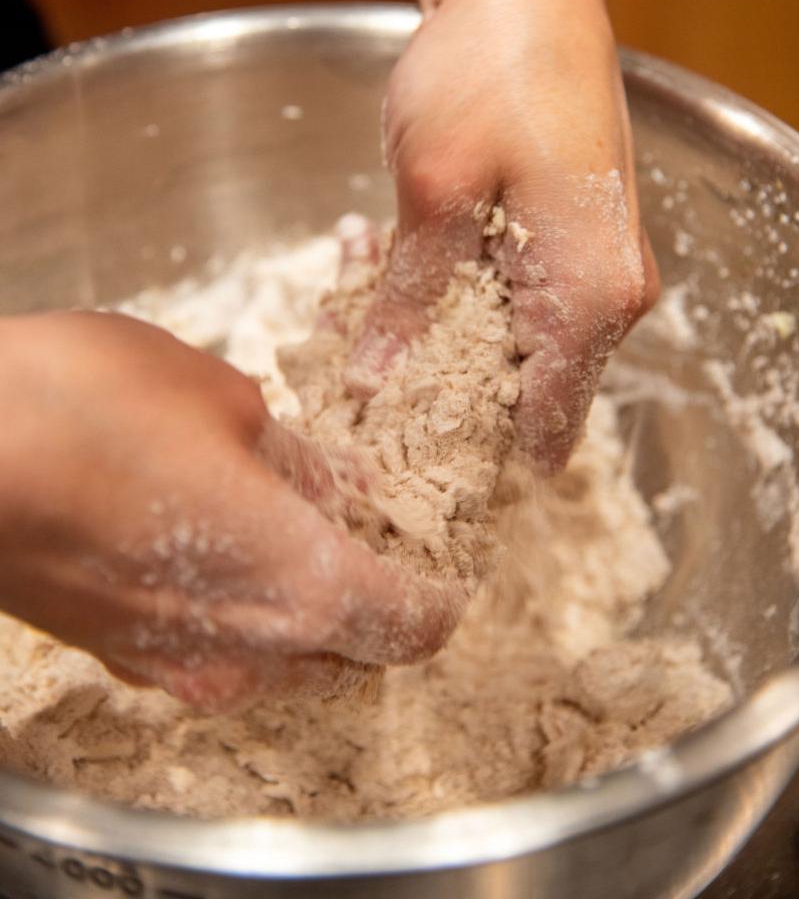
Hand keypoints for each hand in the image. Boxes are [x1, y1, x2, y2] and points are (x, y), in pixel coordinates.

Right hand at [0, 311, 461, 708]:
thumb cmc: (90, 409)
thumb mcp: (225, 401)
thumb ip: (300, 458)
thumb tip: (344, 484)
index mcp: (300, 587)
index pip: (410, 627)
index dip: (438, 593)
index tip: (438, 557)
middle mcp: (248, 653)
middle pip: (350, 652)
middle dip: (372, 596)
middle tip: (367, 524)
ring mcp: (179, 668)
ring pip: (284, 657)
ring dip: (306, 604)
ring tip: (288, 521)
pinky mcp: (123, 658)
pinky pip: (219, 651)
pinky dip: (244, 609)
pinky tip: (219, 538)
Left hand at [347, 0, 659, 471]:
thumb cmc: (491, 69)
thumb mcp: (435, 191)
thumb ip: (410, 301)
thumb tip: (377, 387)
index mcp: (592, 299)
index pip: (541, 430)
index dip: (467, 459)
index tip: (394, 463)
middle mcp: (609, 294)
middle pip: (522, 390)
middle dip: (434, 385)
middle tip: (352, 358)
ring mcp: (591, 262)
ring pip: (505, 340)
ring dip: (431, 327)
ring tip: (359, 278)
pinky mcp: (565, 233)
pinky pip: (506, 292)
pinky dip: (447, 286)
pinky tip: (384, 248)